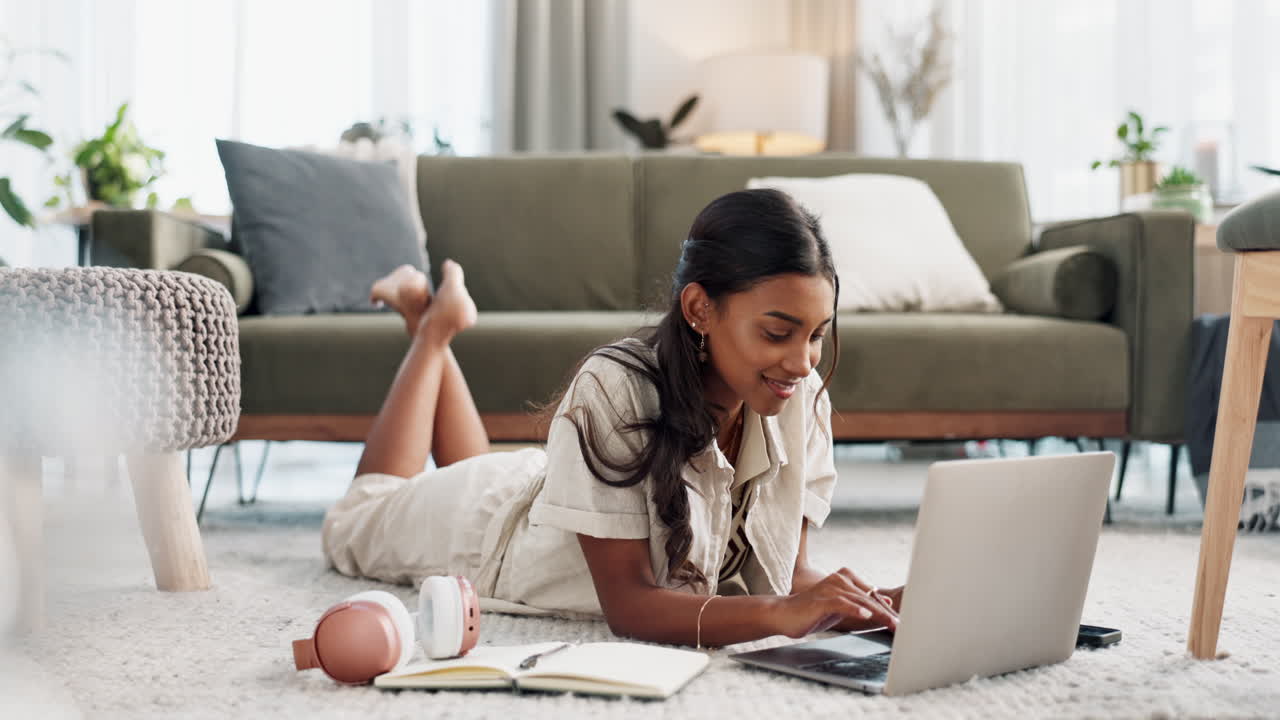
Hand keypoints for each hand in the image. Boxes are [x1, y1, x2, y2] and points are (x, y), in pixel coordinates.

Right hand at [772, 568, 899, 638]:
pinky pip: (842, 604)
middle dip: (888, 614)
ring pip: (860, 601)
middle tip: (903, 627)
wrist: (784, 614)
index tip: (903, 622)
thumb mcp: (841, 607)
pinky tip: (865, 615)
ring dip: (878, 614)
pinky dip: (854, 609)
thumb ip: (861, 602)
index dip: (888, 609)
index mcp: (846, 578)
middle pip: (870, 598)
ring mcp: (830, 588)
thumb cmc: (812, 612)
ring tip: (892, 624)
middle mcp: (840, 579)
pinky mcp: (821, 599)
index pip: (872, 595)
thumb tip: (884, 601)